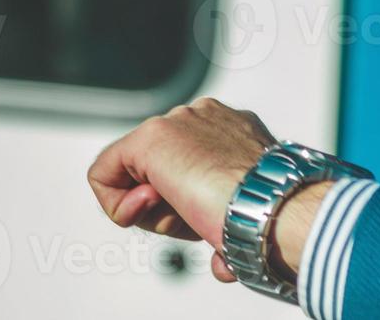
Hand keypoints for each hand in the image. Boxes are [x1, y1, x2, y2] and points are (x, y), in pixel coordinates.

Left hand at [89, 97, 291, 281]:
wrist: (274, 205)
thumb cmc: (271, 218)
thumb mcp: (246, 209)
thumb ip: (226, 216)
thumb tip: (221, 262)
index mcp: (231, 130)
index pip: (184, 168)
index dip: (183, 206)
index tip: (203, 221)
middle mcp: (203, 117)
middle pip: (158, 170)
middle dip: (169, 208)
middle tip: (196, 219)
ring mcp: (177, 122)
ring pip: (136, 174)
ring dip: (155, 209)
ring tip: (188, 212)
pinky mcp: (151, 138)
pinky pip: (105, 173)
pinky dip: (116, 203)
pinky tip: (149, 209)